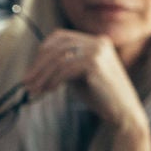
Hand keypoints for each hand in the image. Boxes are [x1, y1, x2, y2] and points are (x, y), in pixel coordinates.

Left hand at [22, 29, 146, 134]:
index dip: (42, 51)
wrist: (123, 113)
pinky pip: (65, 69)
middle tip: (26, 82)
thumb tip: (37, 65)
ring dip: (42, 75)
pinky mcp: (95, 64)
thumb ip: (64, 65)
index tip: (32, 70)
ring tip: (33, 90)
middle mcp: (98, 42)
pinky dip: (53, 80)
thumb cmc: (100, 97)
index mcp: (96, 41)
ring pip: (59, 58)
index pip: (61, 37)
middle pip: (57, 46)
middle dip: (38, 64)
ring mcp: (98, 51)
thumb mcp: (79, 75)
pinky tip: (48, 90)